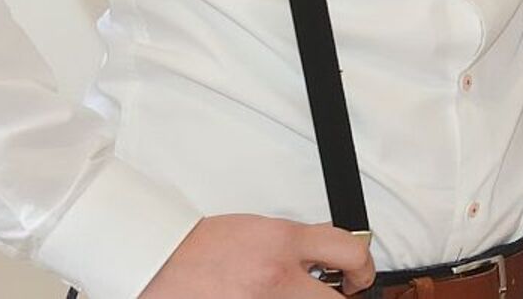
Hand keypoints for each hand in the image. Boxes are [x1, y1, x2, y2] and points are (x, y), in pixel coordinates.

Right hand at [139, 213, 375, 296]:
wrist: (157, 261)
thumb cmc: (202, 246)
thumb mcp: (260, 230)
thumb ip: (297, 243)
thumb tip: (329, 253)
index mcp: (282, 242)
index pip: (349, 251)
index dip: (365, 267)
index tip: (360, 275)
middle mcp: (276, 277)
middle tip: (339, 295)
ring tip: (295, 296)